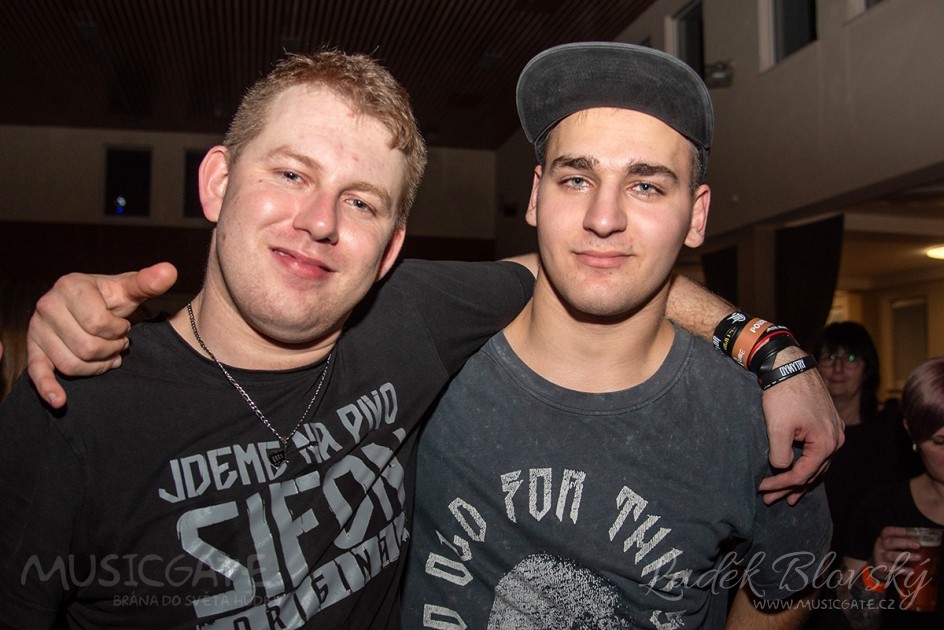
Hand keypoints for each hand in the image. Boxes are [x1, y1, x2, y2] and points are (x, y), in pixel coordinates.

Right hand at [26, 263, 177, 407]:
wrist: (87, 305)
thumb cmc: (109, 298)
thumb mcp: (128, 289)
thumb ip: (148, 282)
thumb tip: (170, 271)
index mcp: (70, 286)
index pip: (99, 324)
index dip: (118, 331)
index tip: (123, 326)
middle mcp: (48, 306)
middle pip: (86, 347)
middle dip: (110, 349)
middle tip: (118, 343)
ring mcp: (38, 329)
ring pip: (71, 364)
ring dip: (97, 366)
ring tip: (107, 355)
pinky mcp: (34, 349)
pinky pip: (37, 372)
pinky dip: (48, 388)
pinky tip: (59, 399)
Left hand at [757, 346, 844, 504]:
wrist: (791, 366)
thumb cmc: (783, 395)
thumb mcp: (777, 428)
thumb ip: (779, 454)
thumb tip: (781, 468)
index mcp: (826, 443)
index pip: (803, 474)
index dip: (781, 485)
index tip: (762, 489)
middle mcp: (836, 440)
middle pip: (813, 473)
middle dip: (790, 488)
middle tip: (771, 500)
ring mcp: (835, 431)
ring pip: (818, 463)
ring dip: (801, 479)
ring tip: (786, 495)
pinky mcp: (828, 423)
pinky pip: (819, 451)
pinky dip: (807, 463)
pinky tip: (798, 470)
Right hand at [871, 526, 923, 577]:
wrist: (878, 567)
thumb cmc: (892, 553)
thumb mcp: (895, 545)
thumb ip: (905, 542)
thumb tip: (923, 539)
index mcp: (883, 538)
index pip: (887, 532)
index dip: (897, 531)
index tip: (908, 532)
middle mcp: (880, 546)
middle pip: (890, 542)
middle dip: (905, 543)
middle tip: (918, 545)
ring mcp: (880, 557)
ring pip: (891, 555)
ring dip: (906, 556)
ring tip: (918, 557)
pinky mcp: (881, 568)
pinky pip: (892, 568)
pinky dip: (903, 570)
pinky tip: (911, 570)